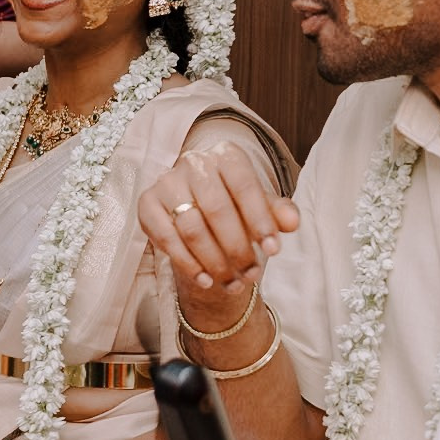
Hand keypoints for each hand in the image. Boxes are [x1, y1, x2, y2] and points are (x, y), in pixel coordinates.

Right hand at [138, 141, 299, 299]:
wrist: (197, 206)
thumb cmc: (235, 205)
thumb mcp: (260, 207)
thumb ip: (278, 212)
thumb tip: (292, 222)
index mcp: (226, 156)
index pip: (245, 186)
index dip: (260, 220)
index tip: (273, 250)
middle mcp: (194, 163)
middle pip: (217, 210)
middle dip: (237, 248)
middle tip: (251, 275)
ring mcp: (167, 182)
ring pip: (191, 227)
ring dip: (213, 261)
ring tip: (232, 283)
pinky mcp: (147, 203)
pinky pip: (166, 237)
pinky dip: (186, 263)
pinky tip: (205, 280)